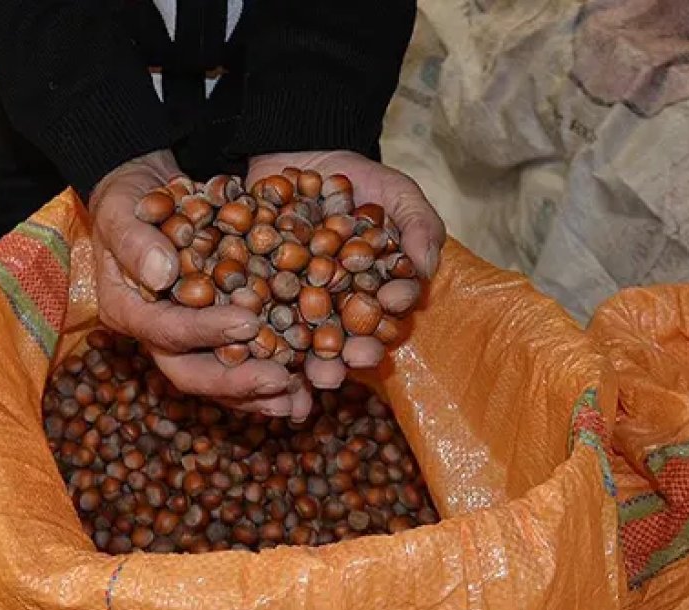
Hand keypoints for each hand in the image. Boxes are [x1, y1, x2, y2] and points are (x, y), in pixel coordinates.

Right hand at [90, 150, 310, 419]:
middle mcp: (155, 334)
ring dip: (258, 393)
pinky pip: (240, 361)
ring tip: (298, 400)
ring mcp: (185, 338)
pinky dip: (270, 372)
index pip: (165, 331)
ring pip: (219, 377)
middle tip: (280, 380)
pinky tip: (304, 383)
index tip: (248, 320)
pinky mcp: (213, 332)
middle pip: (191, 372)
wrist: (145, 193)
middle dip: (236, 381)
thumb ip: (135, 241)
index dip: (205, 331)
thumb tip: (162, 274)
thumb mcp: (120, 208)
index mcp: (127, 310)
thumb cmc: (128, 197)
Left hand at [247, 150, 446, 389]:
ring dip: (315, 363)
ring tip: (317, 376)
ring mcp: (301, 305)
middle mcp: (342, 305)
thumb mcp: (397, 192)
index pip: (391, 306)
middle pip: (352, 336)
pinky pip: (262, 320)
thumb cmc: (357, 178)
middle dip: (356, 351)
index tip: (391, 305)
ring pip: (309, 341)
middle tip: (354, 360)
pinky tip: (265, 351)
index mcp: (379, 289)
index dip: (393, 308)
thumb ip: (419, 225)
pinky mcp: (262, 298)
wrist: (296, 155)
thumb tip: (426, 270)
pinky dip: (263, 339)